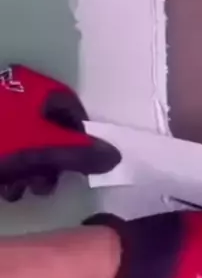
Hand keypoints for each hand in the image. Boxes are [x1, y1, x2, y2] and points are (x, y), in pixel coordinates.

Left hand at [0, 64, 120, 201]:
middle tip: (44, 186)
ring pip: (23, 141)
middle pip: (47, 128)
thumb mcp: (40, 150)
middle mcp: (15, 93)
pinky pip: (4, 146)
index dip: (78, 140)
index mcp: (33, 87)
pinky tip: (1, 187)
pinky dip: (6, 166)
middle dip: (50, 161)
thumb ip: (80, 154)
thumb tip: (115, 157)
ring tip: (19, 190)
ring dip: (27, 170)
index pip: (71, 110)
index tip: (76, 168)